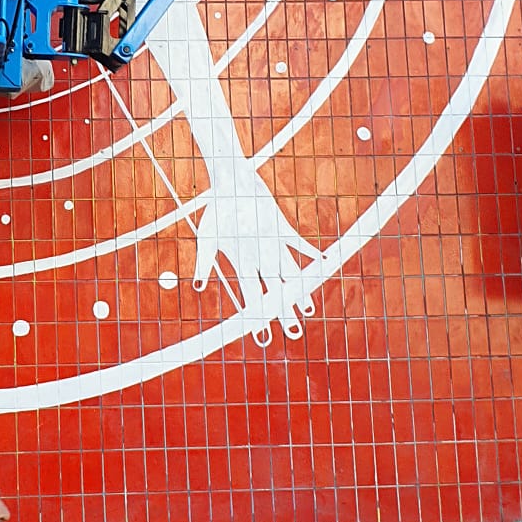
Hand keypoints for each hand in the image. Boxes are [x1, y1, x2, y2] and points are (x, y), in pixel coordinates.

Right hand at [194, 168, 317, 342]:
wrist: (231, 183)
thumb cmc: (216, 209)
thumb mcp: (206, 237)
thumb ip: (203, 261)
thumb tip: (196, 286)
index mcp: (242, 264)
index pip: (252, 297)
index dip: (258, 317)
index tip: (263, 338)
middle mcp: (260, 259)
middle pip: (275, 291)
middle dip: (284, 312)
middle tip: (294, 334)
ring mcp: (273, 245)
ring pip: (290, 274)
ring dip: (300, 291)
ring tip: (309, 310)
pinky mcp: (282, 229)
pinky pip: (299, 244)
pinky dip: (312, 253)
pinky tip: (325, 262)